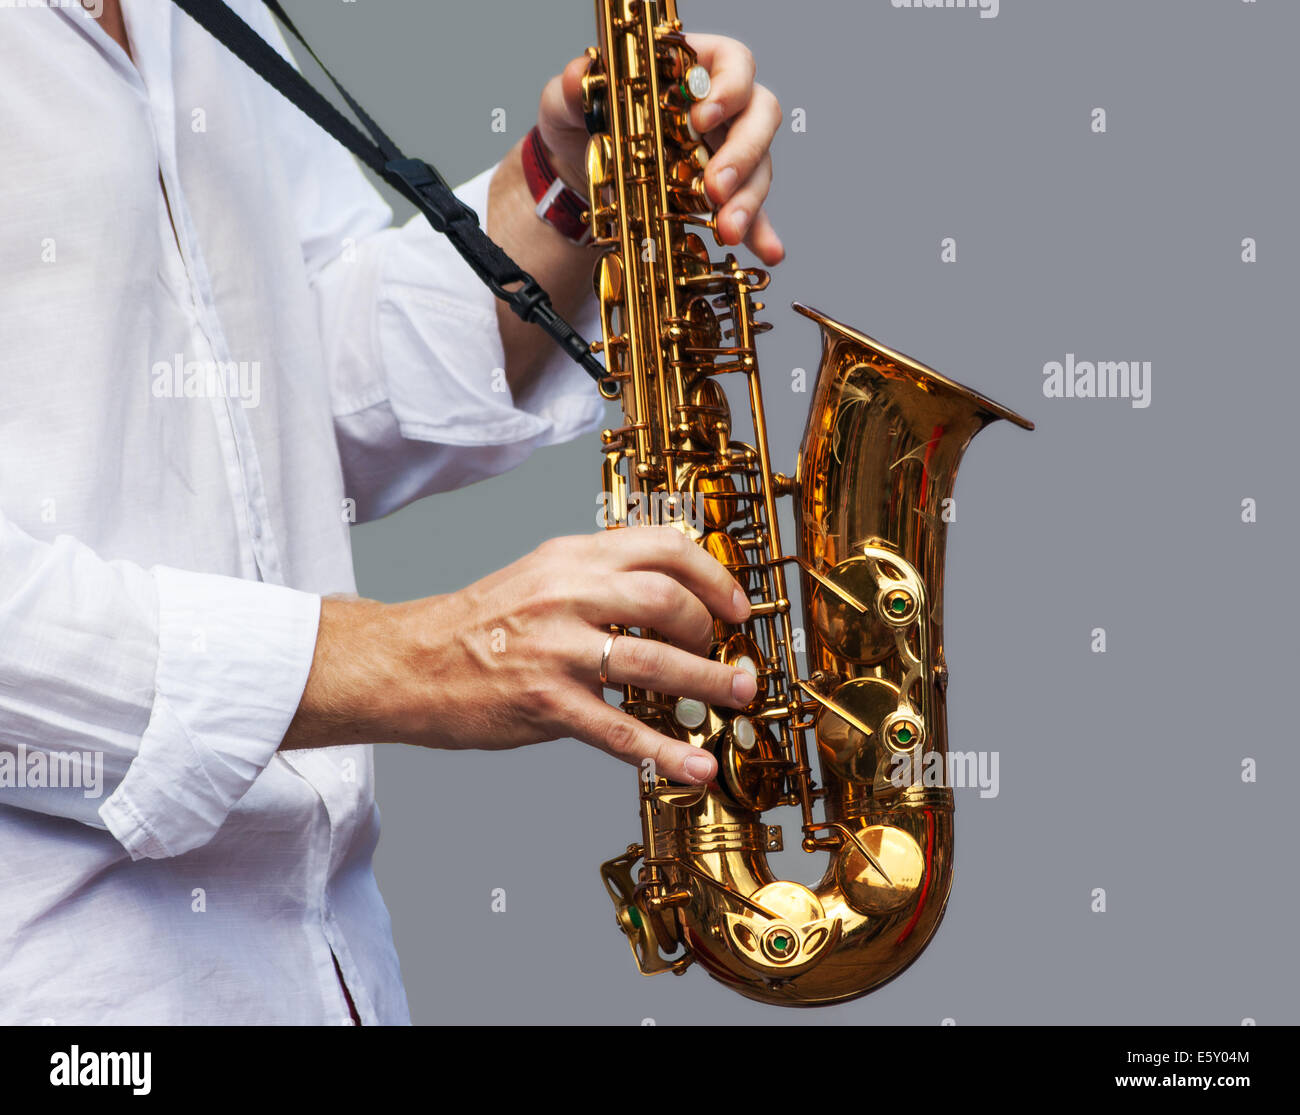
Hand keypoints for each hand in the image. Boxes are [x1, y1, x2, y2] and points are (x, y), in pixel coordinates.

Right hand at [283, 528, 756, 784]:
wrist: (407, 662)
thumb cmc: (476, 625)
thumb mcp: (538, 576)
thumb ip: (598, 578)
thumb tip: (669, 596)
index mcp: (570, 558)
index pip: (661, 546)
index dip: (712, 577)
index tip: (734, 606)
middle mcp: (567, 595)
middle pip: (667, 599)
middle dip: (711, 631)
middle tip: (727, 656)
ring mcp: (556, 649)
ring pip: (655, 663)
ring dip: (709, 684)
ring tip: (738, 698)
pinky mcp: (545, 703)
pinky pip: (619, 731)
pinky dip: (666, 752)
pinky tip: (694, 767)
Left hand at [537, 35, 784, 265]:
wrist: (581, 172)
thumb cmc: (584, 122)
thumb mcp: (567, 102)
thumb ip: (571, 88)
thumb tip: (577, 76)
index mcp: (693, 68)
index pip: (733, 62)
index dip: (728, 88)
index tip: (702, 120)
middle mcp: (721, 106)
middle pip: (759, 116)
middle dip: (743, 154)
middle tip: (716, 187)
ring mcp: (727, 150)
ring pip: (758, 166)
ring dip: (748, 200)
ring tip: (729, 231)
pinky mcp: (725, 192)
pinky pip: (752, 210)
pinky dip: (760, 231)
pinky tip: (768, 250)